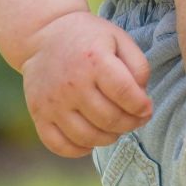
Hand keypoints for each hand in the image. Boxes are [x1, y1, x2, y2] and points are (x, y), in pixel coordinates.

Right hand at [20, 8, 152, 157]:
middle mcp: (72, 84)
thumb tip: (142, 98)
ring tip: (116, 128)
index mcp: (94, 60)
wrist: (44, 35)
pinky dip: (80, 150)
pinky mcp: (39, 115)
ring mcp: (53, 102)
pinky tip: (91, 140)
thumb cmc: (89, 38)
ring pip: (88, 137)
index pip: (125, 94)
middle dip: (130, 124)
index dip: (141, 106)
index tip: (146, 108)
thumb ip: (138, 66)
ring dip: (109, 138)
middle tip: (135, 120)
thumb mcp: (119, 39)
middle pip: (109, 119)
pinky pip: (59, 146)